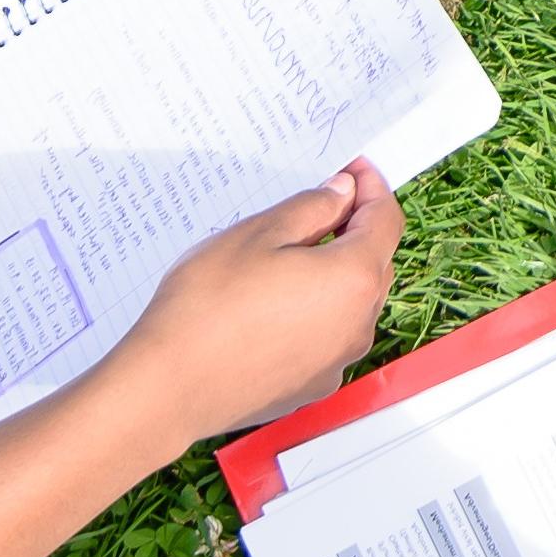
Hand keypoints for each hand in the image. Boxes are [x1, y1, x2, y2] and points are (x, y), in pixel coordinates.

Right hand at [91, 161, 400, 441]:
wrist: (170, 387)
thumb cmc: (207, 306)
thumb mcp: (258, 234)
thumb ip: (312, 207)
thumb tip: (343, 195)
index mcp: (353, 278)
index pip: (385, 220)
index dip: (371, 187)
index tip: (352, 169)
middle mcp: (359, 324)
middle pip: (374, 262)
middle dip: (353, 229)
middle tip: (315, 204)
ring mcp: (337, 361)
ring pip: (351, 303)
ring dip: (332, 273)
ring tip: (284, 256)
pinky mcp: (312, 386)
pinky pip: (327, 337)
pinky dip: (314, 313)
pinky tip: (271, 305)